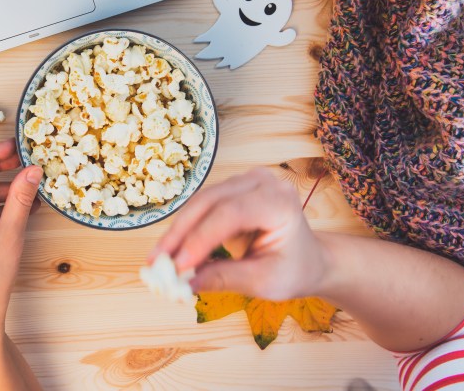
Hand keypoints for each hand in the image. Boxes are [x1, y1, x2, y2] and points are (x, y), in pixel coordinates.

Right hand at [152, 168, 324, 300]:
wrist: (308, 258)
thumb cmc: (294, 268)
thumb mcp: (265, 281)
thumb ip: (225, 278)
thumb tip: (184, 283)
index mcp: (280, 201)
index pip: (231, 213)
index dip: (200, 238)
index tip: (177, 266)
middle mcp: (262, 182)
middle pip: (209, 202)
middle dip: (180, 234)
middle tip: (156, 263)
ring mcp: (245, 181)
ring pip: (199, 203)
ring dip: (177, 232)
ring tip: (158, 260)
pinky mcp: (230, 189)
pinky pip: (201, 207)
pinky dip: (184, 230)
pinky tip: (171, 251)